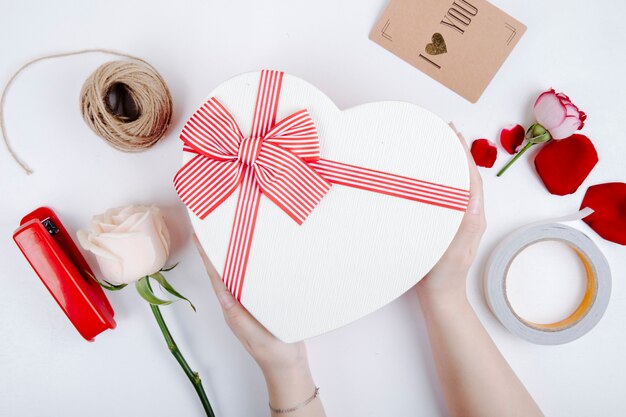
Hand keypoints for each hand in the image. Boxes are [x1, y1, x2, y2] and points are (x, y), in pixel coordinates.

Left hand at [194, 236, 324, 415]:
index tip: (199, 235)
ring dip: (233, 253)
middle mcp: (239, 301)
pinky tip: (258, 254)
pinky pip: (255, 278)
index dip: (207, 255)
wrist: (289, 366)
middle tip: (213, 225)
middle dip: (217, 249)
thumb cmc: (273, 352)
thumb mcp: (254, 334)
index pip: (217, 276)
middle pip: (225, 270)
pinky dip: (252, 264)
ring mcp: (251, 301)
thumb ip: (239, 315)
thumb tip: (224, 294)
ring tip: (231, 232)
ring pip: (239, 272)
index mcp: (232, 307)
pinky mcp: (266, 301)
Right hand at [416, 128, 485, 302]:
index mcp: (473, 216)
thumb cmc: (445, 277)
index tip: (453, 133)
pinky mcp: (445, 226)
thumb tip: (471, 198)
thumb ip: (465, 226)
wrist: (441, 298)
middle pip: (464, 176)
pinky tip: (427, 176)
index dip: (463, 154)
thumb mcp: (455, 251)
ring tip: (437, 146)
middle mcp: (468, 214)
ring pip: (455, 184)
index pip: (471, 177)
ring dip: (448, 164)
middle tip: (445, 132)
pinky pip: (444, 196)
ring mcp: (456, 220)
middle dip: (456, 152)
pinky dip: (438, 180)